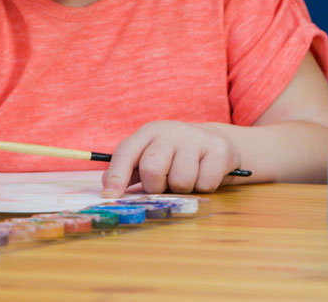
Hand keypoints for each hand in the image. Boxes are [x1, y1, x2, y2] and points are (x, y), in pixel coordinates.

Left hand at [104, 121, 242, 194]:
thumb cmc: (175, 156)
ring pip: (181, 180)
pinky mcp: (219, 148)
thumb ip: (128, 173)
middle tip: (164, 184)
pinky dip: (203, 187)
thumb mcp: (149, 158)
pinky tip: (204, 174)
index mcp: (149, 132)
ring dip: (182, 189)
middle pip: (153, 168)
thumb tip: (108, 188)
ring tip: (186, 178)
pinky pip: (205, 183)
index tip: (110, 195)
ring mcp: (197, 137)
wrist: (214, 143)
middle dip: (156, 186)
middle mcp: (172, 131)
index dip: (117, 175)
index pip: (126, 152)